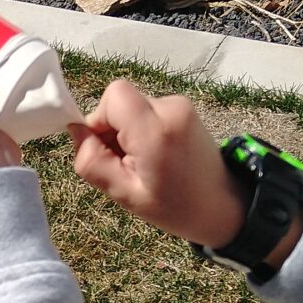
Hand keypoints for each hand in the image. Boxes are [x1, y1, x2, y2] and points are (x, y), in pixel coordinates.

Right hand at [69, 79, 245, 246]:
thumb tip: (77, 131)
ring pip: (133, 107)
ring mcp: (181, 106)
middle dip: (113, 129)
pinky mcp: (185, 109)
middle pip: (120, 101)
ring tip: (146, 163)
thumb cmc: (175, 207)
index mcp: (156, 130)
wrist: (225, 206)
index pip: (113, 95)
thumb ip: (92, 161)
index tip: (109, 149)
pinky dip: (144, 130)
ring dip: (128, 132)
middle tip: (128, 164)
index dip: (100, 119)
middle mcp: (171, 108)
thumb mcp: (124, 194)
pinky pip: (148, 111)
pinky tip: (157, 156)